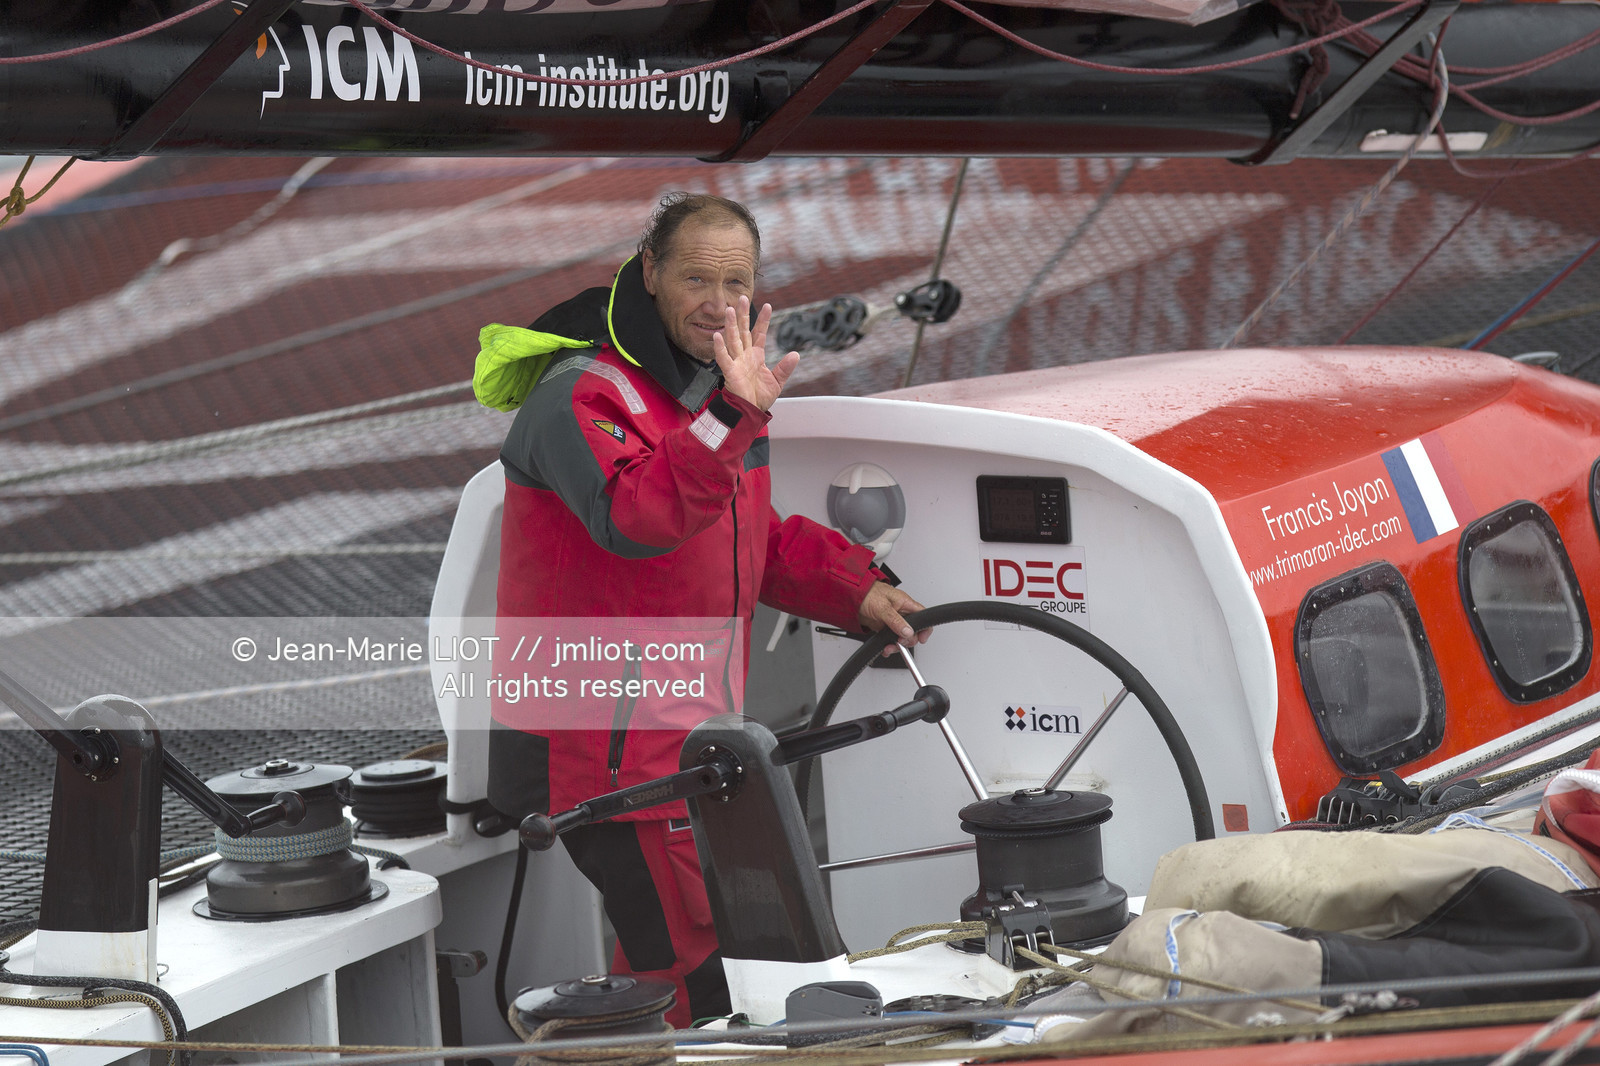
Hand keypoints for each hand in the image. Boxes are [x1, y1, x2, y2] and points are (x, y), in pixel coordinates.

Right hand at [712, 296, 798, 411]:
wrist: (750, 411)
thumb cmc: (759, 397)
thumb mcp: (777, 381)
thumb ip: (785, 367)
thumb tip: (796, 354)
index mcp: (756, 356)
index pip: (759, 333)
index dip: (763, 320)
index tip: (768, 306)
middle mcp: (745, 355)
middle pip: (743, 331)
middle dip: (743, 315)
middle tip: (742, 298)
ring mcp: (736, 362)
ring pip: (733, 339)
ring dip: (731, 325)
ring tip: (730, 310)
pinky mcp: (730, 372)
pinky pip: (723, 358)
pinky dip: (720, 347)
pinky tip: (718, 335)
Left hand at [857, 581, 929, 653]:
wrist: (850, 596)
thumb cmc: (867, 593)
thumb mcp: (883, 607)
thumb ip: (896, 620)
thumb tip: (908, 631)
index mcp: (905, 603)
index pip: (922, 616)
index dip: (924, 628)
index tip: (922, 638)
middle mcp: (900, 612)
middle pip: (912, 630)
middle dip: (908, 639)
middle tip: (900, 642)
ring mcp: (892, 620)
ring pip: (901, 636)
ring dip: (897, 645)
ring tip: (889, 647)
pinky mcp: (883, 627)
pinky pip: (890, 638)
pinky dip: (889, 645)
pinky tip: (885, 647)